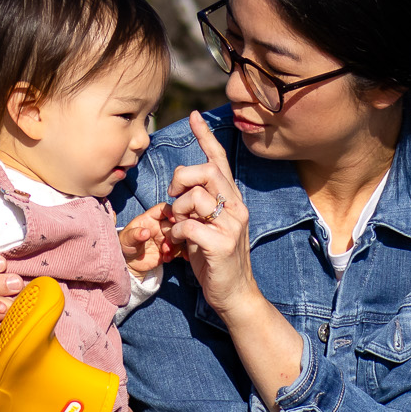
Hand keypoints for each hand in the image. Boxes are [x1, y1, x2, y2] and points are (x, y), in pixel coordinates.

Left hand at [119, 203, 175, 274]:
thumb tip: (145, 232)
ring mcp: (165, 238)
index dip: (170, 211)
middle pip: (174, 225)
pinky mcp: (169, 249)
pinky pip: (179, 249)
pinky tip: (168, 259)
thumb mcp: (126, 239)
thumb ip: (135, 234)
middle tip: (166, 248)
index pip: (162, 209)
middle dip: (173, 236)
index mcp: (150, 218)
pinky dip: (178, 254)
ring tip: (166, 255)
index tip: (173, 220)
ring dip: (176, 247)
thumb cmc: (125, 245)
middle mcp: (160, 226)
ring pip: (179, 237)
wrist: (129, 262)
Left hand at [166, 112, 258, 316]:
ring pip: (195, 197)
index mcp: (232, 200)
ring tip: (179, 227)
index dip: (205, 137)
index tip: (194, 116)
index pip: (219, 160)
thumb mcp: (207, 226)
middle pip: (206, 171)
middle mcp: (236, 207)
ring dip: (178, 210)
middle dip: (182, 178)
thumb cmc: (215, 261)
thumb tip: (178, 189)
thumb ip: (196, 205)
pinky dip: (178, 232)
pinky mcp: (222, 244)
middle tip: (174, 198)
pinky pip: (190, 225)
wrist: (235, 295)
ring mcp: (231, 226)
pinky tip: (182, 243)